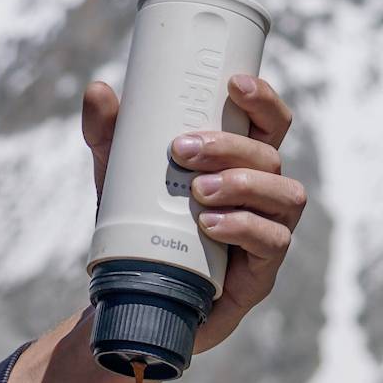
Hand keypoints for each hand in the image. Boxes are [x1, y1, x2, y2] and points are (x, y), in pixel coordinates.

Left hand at [80, 73, 306, 354]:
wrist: (133, 298)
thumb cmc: (141, 227)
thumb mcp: (120, 176)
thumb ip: (109, 134)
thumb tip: (97, 90)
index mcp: (239, 164)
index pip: (268, 124)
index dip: (262, 101)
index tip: (231, 84)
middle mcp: (261, 194)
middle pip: (270, 156)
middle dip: (229, 147)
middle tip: (181, 149)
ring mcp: (266, 232)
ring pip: (285, 195)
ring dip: (243, 185)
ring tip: (198, 192)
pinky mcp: (260, 273)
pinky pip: (272, 242)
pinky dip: (243, 227)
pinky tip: (209, 225)